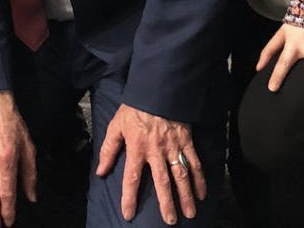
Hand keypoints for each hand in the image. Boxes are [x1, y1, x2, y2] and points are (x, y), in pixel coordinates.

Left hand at [96, 103, 204, 224]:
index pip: (131, 178)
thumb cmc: (135, 108)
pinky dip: (200, 179)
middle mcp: (156, 150)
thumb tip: (101, 171)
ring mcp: (173, 146)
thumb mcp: (116, 126)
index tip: (129, 214)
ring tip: (189, 213)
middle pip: (162, 181)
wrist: (158, 89)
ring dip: (186, 195)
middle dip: (166, 203)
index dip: (129, 197)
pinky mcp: (186, 141)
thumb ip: (108, 149)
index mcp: (137, 147)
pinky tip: (203, 193)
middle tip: (170, 221)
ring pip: (181, 175)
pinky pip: (195, 162)